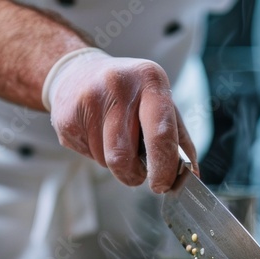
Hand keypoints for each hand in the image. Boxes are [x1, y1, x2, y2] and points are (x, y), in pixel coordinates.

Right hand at [44, 50, 196, 192]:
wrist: (77, 72)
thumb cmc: (129, 93)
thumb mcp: (159, 102)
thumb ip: (178, 138)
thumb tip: (192, 176)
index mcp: (149, 80)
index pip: (160, 133)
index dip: (163, 167)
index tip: (163, 185)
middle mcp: (118, 85)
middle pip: (124, 155)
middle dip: (134, 174)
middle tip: (139, 174)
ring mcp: (88, 100)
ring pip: (106, 160)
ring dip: (115, 163)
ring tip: (116, 140)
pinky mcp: (67, 118)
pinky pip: (88, 156)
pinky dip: (97, 155)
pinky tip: (97, 134)